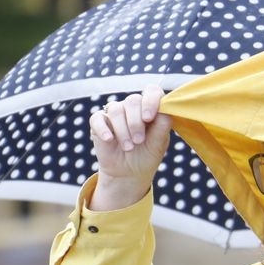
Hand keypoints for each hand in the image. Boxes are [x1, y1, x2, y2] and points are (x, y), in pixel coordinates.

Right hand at [88, 87, 172, 210]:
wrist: (129, 173)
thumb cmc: (147, 155)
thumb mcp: (159, 143)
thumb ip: (163, 124)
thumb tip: (165, 107)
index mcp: (150, 107)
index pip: (151, 91)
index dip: (150, 101)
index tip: (149, 118)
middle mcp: (132, 106)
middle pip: (132, 101)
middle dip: (136, 122)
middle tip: (139, 141)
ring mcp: (115, 113)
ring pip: (116, 110)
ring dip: (123, 130)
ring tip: (128, 147)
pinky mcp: (99, 122)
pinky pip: (97, 118)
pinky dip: (103, 129)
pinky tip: (109, 139)